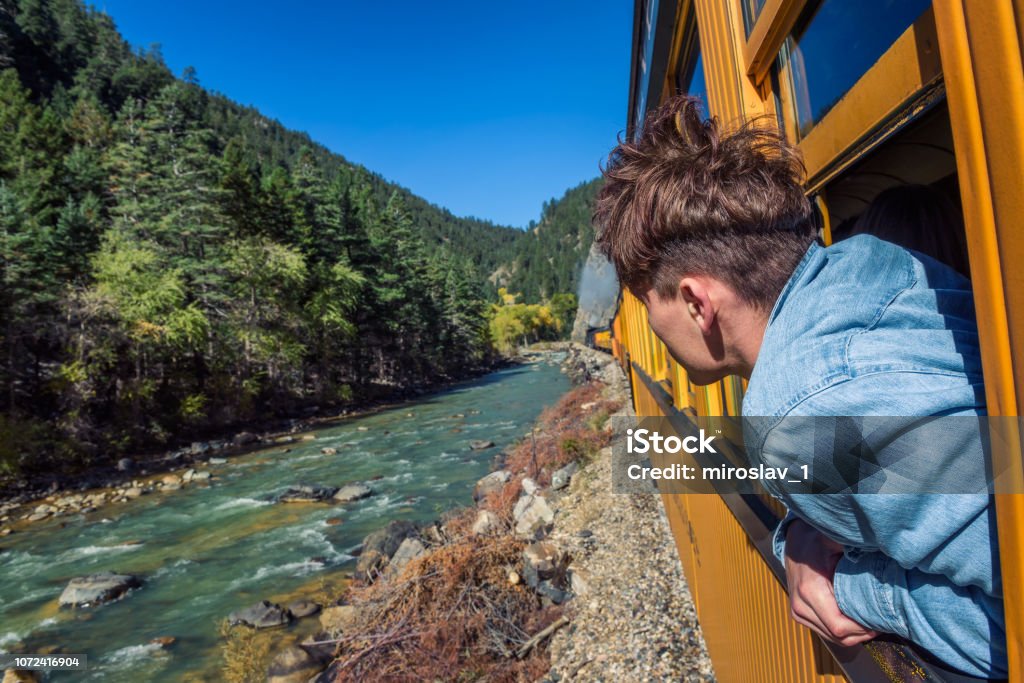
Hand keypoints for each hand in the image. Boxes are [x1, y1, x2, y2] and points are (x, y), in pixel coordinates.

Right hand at [784, 519, 877, 645]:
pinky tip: (857, 620)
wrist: (794, 542)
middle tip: (882, 622)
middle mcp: (800, 606)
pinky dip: (844, 632)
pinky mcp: (799, 615)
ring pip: (833, 639)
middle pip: (838, 637)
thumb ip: (854, 549)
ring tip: (872, 622)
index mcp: (810, 590)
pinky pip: (826, 633)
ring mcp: (798, 612)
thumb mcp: (835, 540)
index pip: (839, 626)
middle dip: (862, 633)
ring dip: (854, 635)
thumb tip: (881, 551)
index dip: (862, 629)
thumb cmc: (816, 540)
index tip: (880, 620)